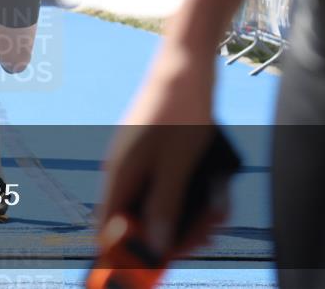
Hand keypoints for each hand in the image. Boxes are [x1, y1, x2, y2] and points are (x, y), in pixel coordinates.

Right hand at [99, 50, 217, 256]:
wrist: (186, 67)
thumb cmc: (181, 112)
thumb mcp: (179, 165)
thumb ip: (165, 207)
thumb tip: (157, 246)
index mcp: (120, 175)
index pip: (109, 229)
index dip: (130, 250)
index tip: (160, 258)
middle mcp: (123, 171)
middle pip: (137, 220)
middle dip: (171, 233)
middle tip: (205, 236)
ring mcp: (137, 162)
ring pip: (155, 205)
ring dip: (185, 216)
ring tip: (216, 214)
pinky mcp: (153, 155)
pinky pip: (166, 187)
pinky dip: (186, 196)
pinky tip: (211, 196)